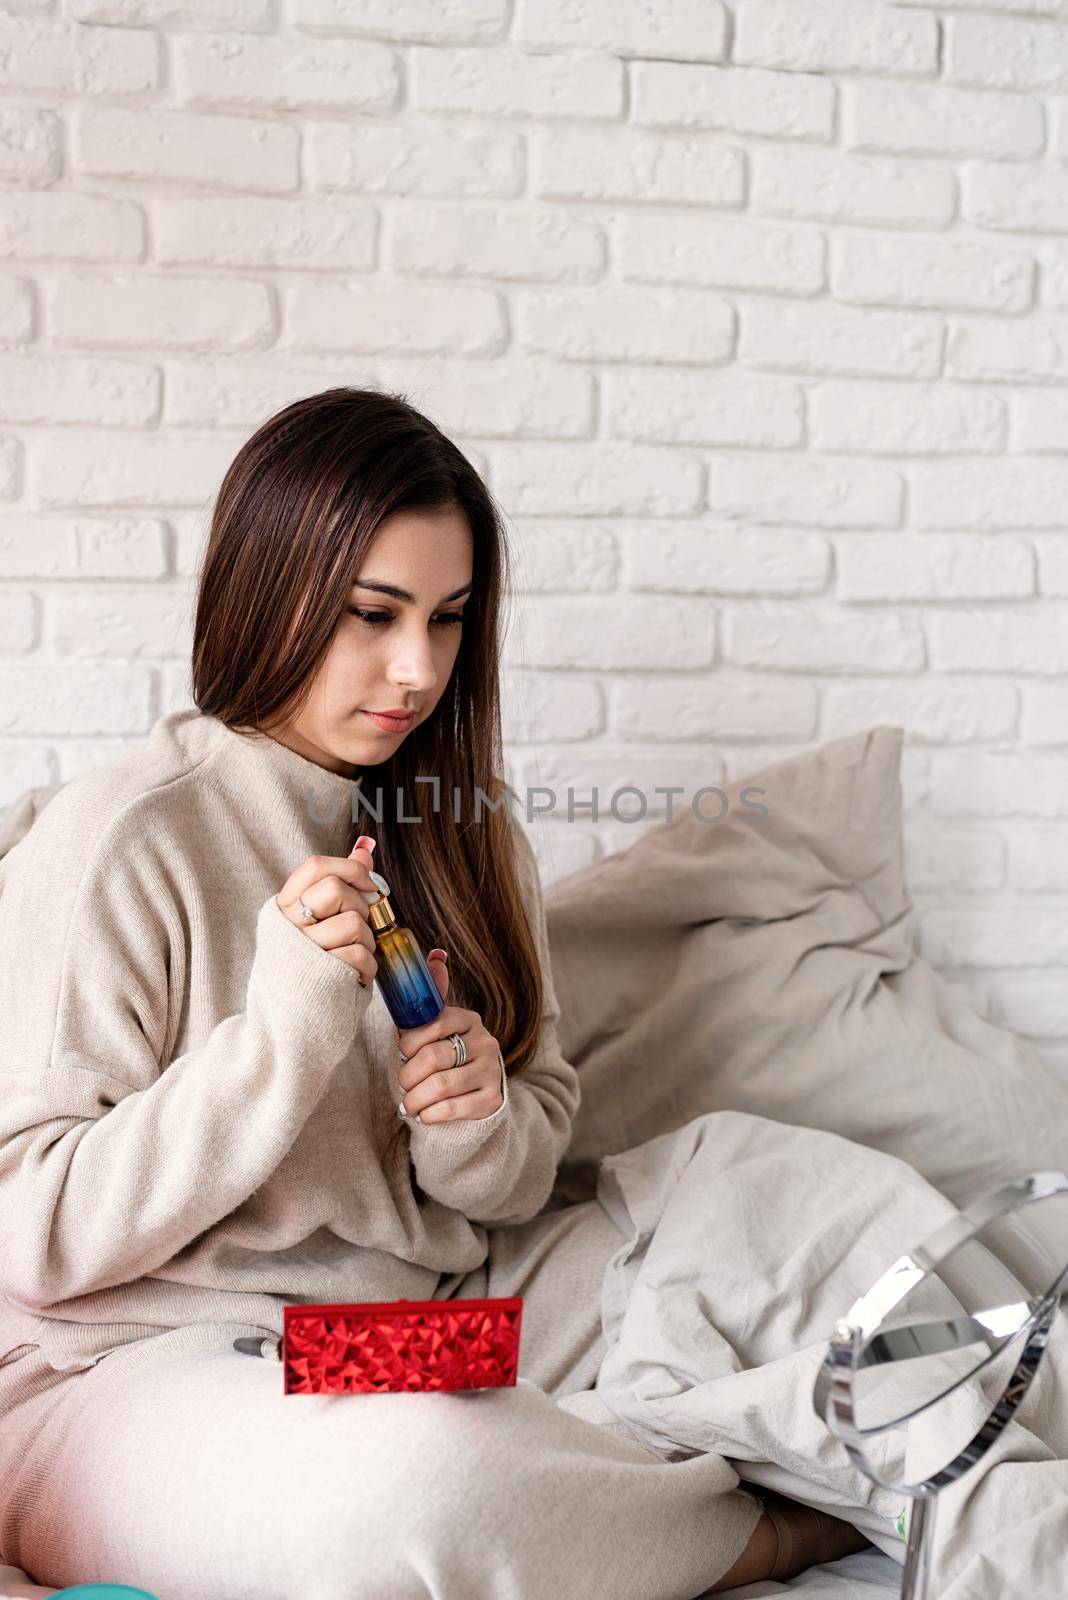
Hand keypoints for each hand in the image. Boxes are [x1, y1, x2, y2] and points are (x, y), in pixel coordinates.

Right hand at [275, 836, 380, 987]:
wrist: (292, 1022)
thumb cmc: (312, 966)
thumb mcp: (318, 922)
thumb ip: (339, 883)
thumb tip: (365, 848)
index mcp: (284, 907)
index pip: (315, 866)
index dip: (349, 868)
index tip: (368, 885)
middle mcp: (288, 926)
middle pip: (336, 890)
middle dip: (361, 908)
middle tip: (358, 930)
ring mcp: (302, 950)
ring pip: (353, 923)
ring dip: (366, 942)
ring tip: (354, 957)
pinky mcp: (320, 975)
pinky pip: (360, 955)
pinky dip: (367, 968)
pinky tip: (354, 976)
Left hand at [396, 953, 504, 1122]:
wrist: (474, 1098)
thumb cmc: (444, 1060)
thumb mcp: (436, 1029)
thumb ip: (432, 998)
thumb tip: (436, 954)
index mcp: (468, 1019)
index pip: (432, 1024)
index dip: (408, 1043)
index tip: (402, 1054)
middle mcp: (486, 1041)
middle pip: (433, 1057)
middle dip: (408, 1075)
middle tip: (403, 1084)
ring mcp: (491, 1070)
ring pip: (440, 1085)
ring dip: (415, 1099)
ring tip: (408, 1104)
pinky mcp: (492, 1099)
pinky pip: (453, 1107)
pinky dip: (430, 1114)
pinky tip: (424, 1115)